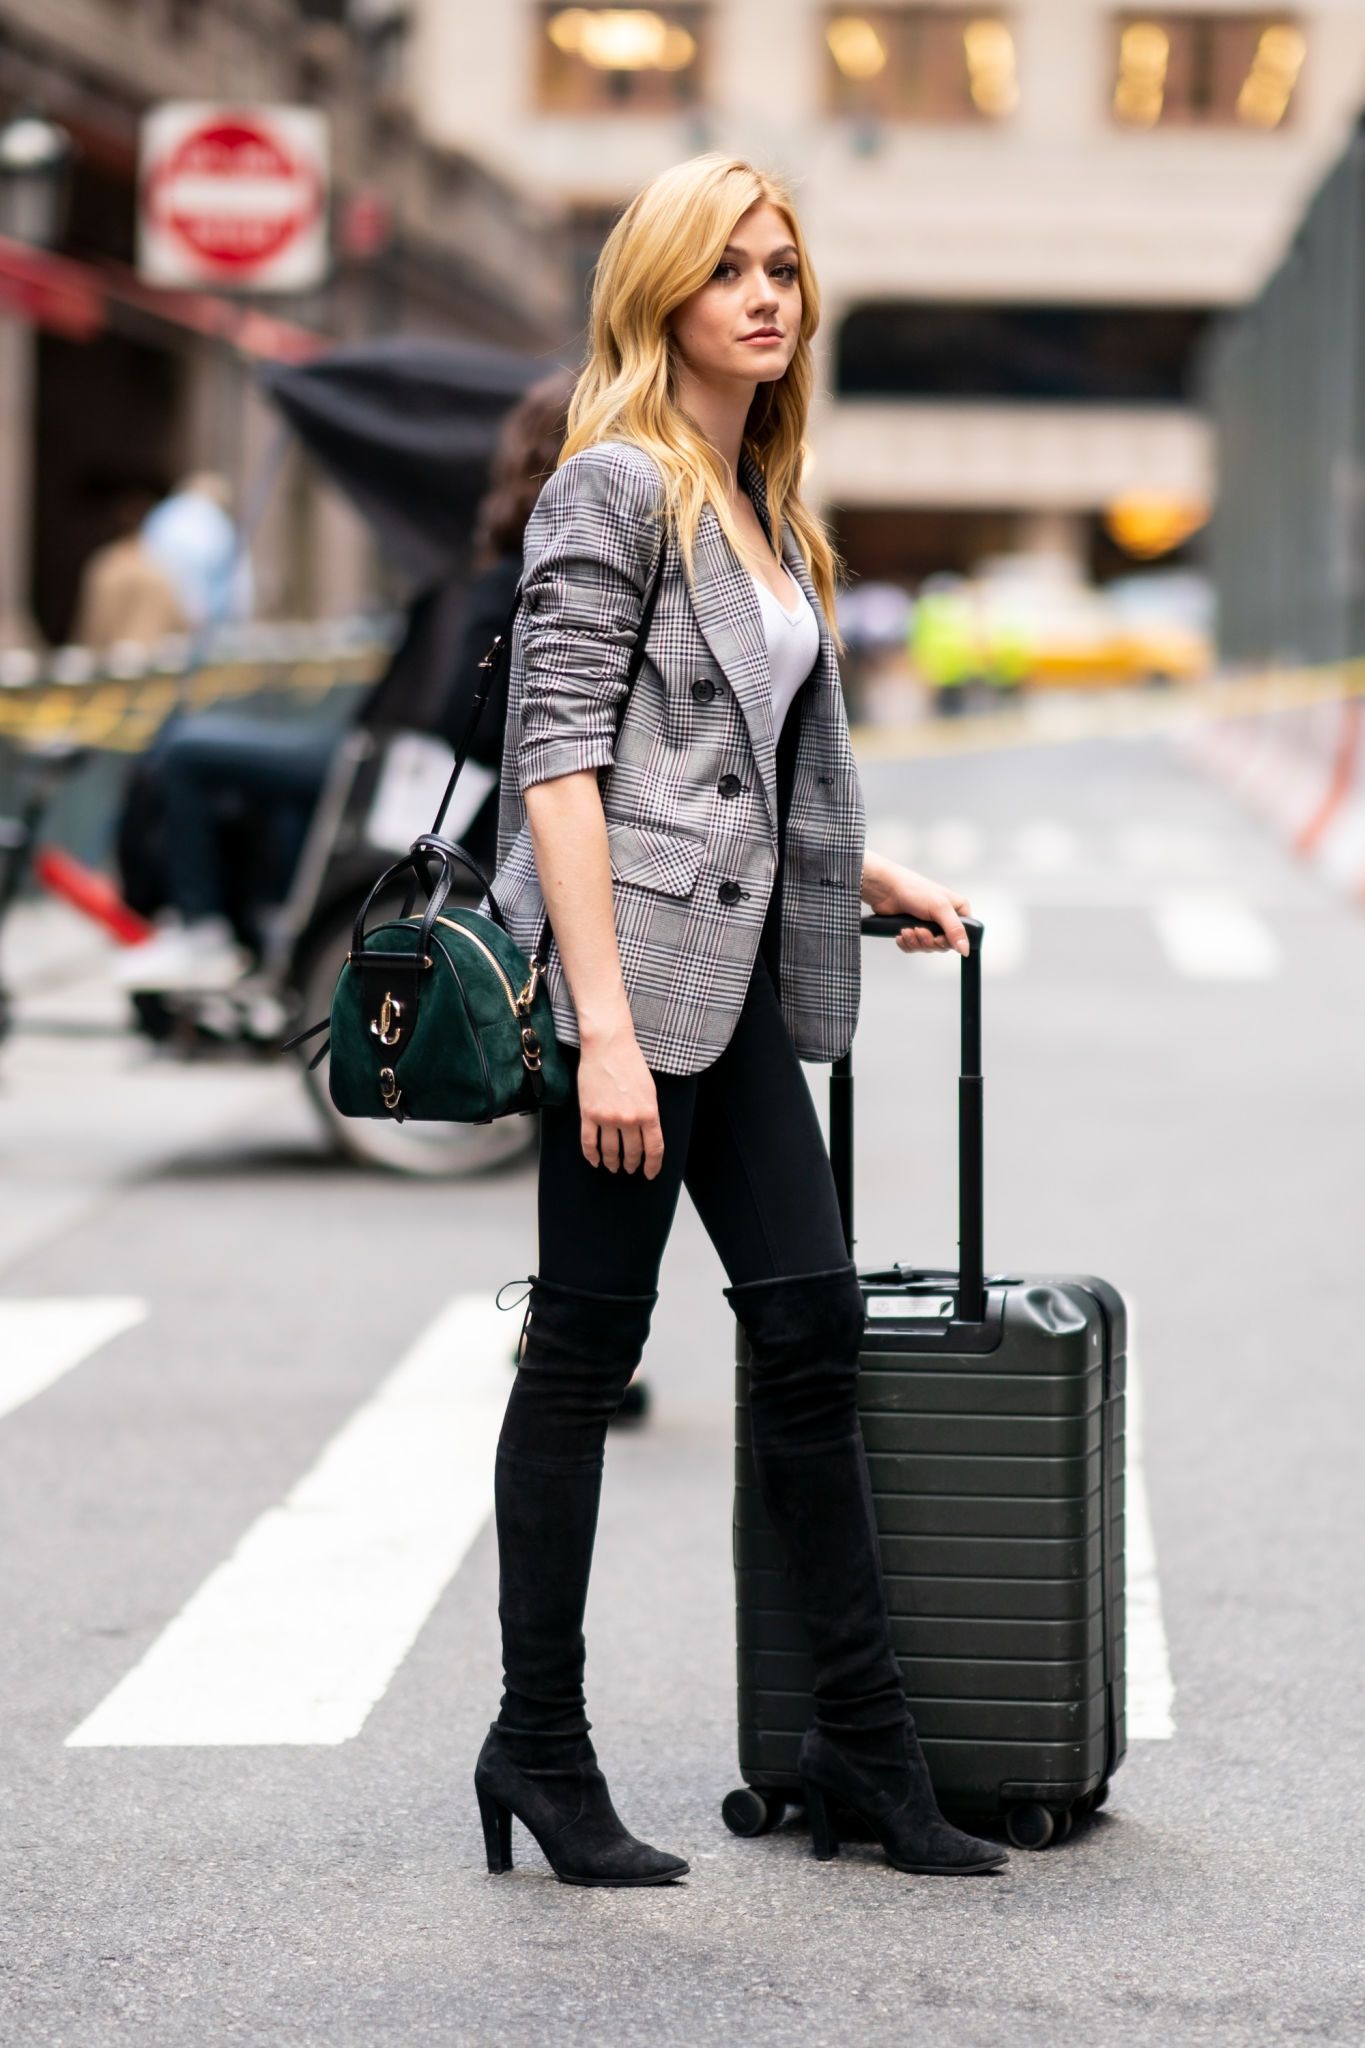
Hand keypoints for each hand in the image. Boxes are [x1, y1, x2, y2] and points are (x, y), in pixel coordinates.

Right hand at [576, 1021, 664, 1177]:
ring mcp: (607, 1118)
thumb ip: (649, 1114)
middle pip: (632, 1152)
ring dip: (613, 1163)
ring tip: (614, 1167)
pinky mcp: (589, 1114)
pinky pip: (589, 1143)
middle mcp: (629, 1119)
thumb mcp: (650, 1090)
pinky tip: (595, 1161)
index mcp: (649, 1113)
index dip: (653, 1165)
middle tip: (630, 1169)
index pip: (654, 1149)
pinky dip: (592, 1156)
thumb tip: (646, 1135)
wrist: (608, 1046)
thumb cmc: (631, 1063)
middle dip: (632, 1164)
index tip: (650, 1173)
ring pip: (611, 1151)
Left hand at [862, 852, 971, 957]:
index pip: (963, 936)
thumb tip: (965, 949)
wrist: (885, 889)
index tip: (938, 938)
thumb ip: (955, 929)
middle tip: (919, 930)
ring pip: (928, 947)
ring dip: (916, 941)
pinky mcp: (913, 931)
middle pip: (943, 945)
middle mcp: (944, 918)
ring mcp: (928, 925)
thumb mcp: (940, 908)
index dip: (950, 941)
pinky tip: (901, 932)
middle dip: (928, 941)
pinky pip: (914, 948)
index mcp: (957, 910)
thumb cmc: (914, 889)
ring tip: (907, 929)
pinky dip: (907, 943)